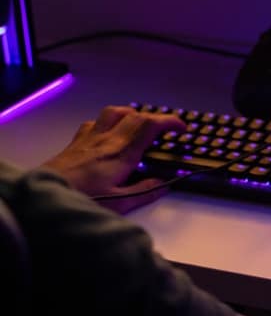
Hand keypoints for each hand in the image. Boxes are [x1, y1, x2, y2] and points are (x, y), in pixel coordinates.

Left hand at [41, 105, 185, 213]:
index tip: (181, 128)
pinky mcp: (76, 143)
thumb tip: (163, 184)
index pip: (150, 125)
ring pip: (114, 113)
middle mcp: (106, 140)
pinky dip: (108, 122)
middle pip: (136, 115)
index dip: (170, 122)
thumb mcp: (120, 203)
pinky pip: (95, 122)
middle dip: (156, 118)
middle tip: (166, 129)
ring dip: (131, 114)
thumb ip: (145, 191)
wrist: (44, 196)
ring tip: (139, 124)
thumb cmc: (81, 199)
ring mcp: (89, 138)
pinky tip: (108, 133)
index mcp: (121, 153)